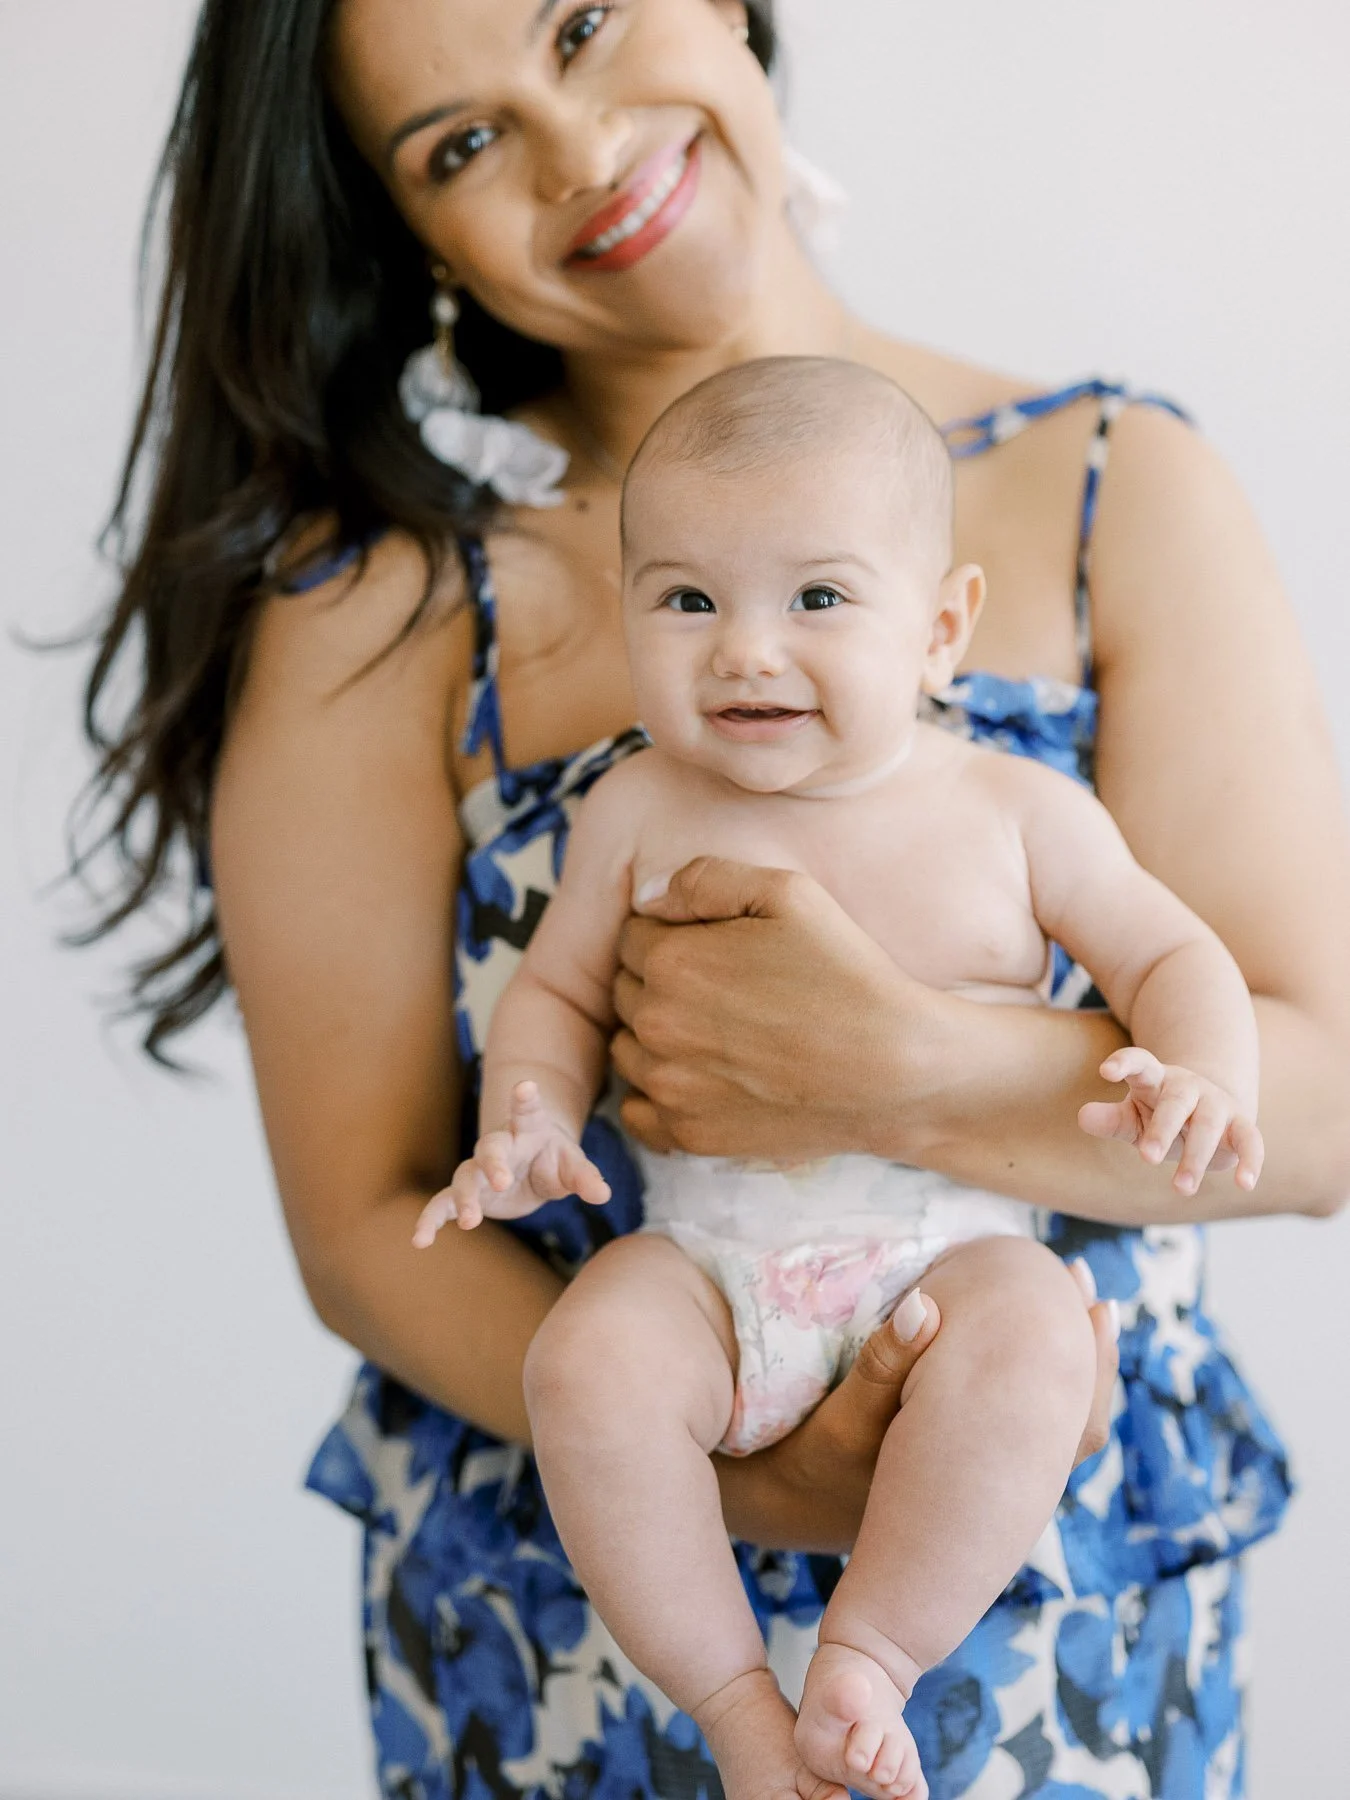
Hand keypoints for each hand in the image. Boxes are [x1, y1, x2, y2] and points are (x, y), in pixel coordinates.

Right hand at [411, 1081, 610, 1244]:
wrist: (533, 1168)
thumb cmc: (554, 1161)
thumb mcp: (573, 1168)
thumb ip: (585, 1178)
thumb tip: (603, 1194)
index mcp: (529, 1129)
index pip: (528, 1112)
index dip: (526, 1100)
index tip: (526, 1086)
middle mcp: (500, 1146)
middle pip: (491, 1148)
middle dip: (493, 1164)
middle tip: (501, 1182)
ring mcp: (479, 1169)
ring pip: (465, 1177)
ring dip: (465, 1198)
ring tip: (470, 1221)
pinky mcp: (468, 1193)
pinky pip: (443, 1204)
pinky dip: (430, 1220)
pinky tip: (420, 1241)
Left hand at [613, 857, 941, 1159]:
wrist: (894, 1070)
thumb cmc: (847, 974)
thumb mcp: (789, 893)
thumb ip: (706, 880)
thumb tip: (646, 898)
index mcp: (671, 961)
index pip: (631, 937)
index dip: (671, 935)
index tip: (715, 948)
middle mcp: (656, 1025)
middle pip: (624, 991)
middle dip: (659, 983)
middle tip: (722, 990)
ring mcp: (669, 1086)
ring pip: (628, 1049)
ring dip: (656, 1037)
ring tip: (718, 1033)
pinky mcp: (689, 1134)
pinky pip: (638, 1112)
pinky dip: (658, 1095)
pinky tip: (702, 1078)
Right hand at [716, 1263, 1119, 1553]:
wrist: (796, 1507)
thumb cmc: (821, 1459)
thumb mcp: (847, 1414)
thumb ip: (886, 1362)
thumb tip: (923, 1305)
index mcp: (990, 1471)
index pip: (1075, 1423)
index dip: (1096, 1360)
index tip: (1095, 1297)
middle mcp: (1000, 1477)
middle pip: (1075, 1414)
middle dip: (1086, 1344)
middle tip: (1079, 1273)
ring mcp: (985, 1470)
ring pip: (1050, 1414)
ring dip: (1062, 1354)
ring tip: (1067, 1291)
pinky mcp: (963, 1457)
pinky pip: (1020, 1414)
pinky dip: (1031, 1369)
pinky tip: (1019, 1331)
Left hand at [1078, 1047, 1263, 1195]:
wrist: (1210, 1108)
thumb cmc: (1160, 1115)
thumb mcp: (1133, 1117)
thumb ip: (1110, 1119)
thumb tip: (1083, 1117)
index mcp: (1156, 1079)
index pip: (1140, 1063)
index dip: (1124, 1063)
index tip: (1106, 1071)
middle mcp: (1188, 1087)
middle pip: (1176, 1102)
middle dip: (1163, 1129)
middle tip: (1147, 1158)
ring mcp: (1216, 1103)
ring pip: (1208, 1125)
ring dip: (1196, 1157)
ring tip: (1181, 1189)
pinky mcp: (1241, 1124)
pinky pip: (1250, 1140)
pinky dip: (1250, 1161)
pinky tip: (1245, 1185)